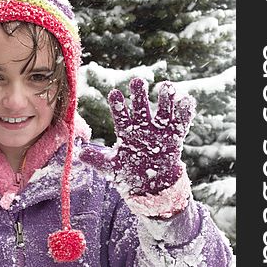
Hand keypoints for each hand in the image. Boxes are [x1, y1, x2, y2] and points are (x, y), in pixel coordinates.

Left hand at [79, 78, 194, 195]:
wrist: (150, 185)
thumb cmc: (128, 173)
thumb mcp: (110, 168)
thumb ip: (96, 159)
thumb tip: (79, 153)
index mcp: (126, 132)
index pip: (121, 116)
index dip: (118, 105)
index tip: (114, 93)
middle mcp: (143, 127)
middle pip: (141, 108)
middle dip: (139, 95)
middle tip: (137, 81)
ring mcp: (159, 131)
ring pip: (162, 111)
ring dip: (165, 99)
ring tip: (166, 86)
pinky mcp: (174, 138)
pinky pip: (181, 124)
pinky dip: (184, 113)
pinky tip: (186, 100)